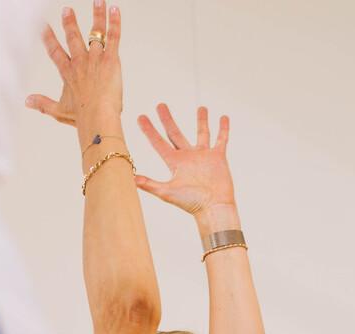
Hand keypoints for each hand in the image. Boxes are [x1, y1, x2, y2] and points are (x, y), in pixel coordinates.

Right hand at [25, 4, 123, 134]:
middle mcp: (80, 62)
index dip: (48, 38)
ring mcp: (95, 59)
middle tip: (67, 10)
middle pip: (73, 37)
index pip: (55, 52)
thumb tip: (26, 101)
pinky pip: (113, 37)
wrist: (97, 117)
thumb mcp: (59, 111)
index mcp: (68, 73)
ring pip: (95, 32)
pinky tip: (114, 9)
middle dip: (70, 22)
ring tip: (98, 1)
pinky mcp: (110, 60)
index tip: (43, 27)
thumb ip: (43, 104)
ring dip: (97, 15)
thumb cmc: (82, 118)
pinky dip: (114, 23)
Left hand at [135, 104, 236, 221]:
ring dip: (201, 120)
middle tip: (160, 105)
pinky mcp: (218, 158)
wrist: (214, 208)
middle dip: (167, 119)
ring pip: (201, 133)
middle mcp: (188, 157)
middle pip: (175, 133)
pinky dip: (223, 129)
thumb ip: (150, 184)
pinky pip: (221, 140)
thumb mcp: (167, 192)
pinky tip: (224, 118)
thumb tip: (131, 179)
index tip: (141, 116)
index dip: (149, 130)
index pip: (158, 142)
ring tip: (201, 108)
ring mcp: (203, 156)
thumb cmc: (191, 203)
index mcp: (174, 162)